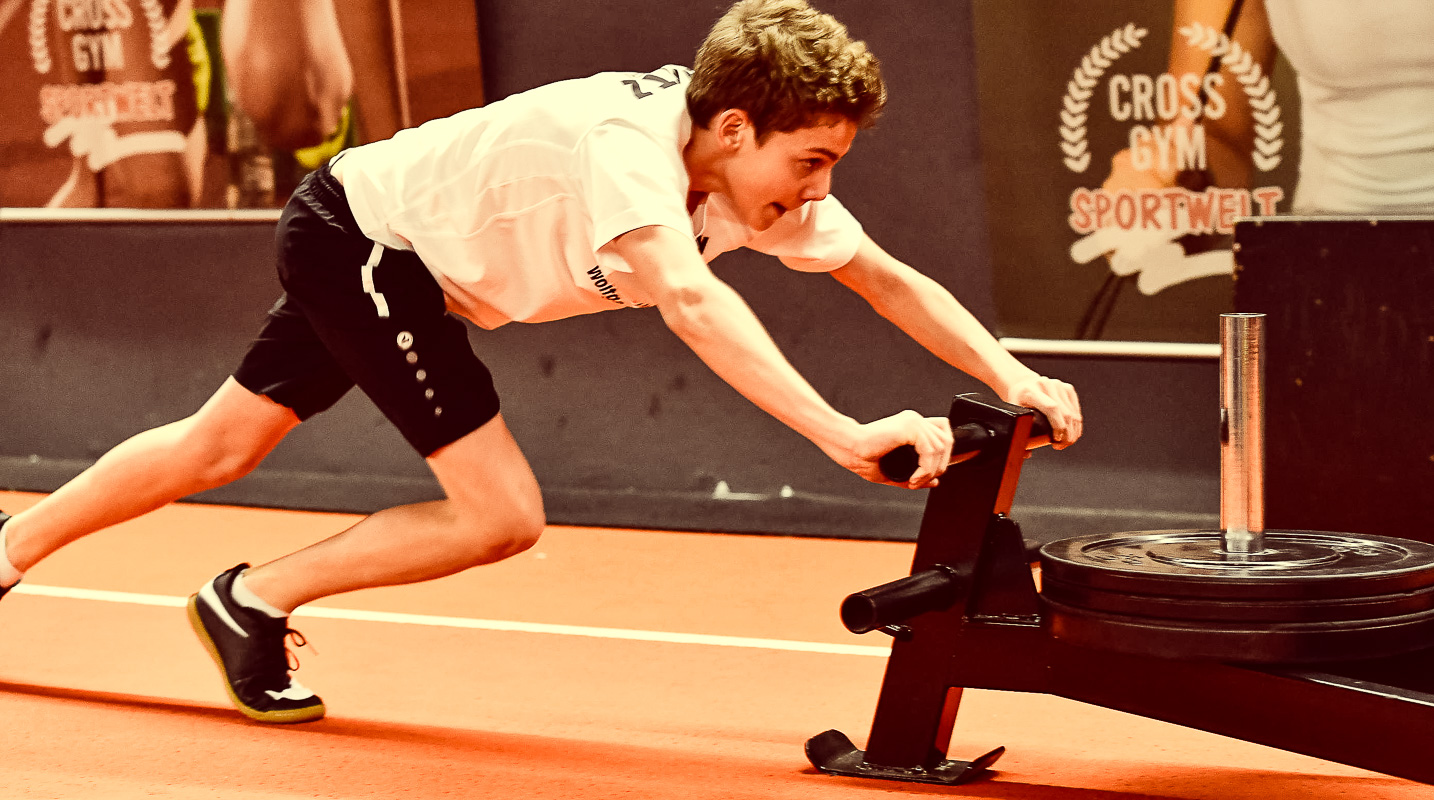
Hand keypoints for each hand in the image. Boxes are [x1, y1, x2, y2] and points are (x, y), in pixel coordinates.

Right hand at [835, 410, 953, 489]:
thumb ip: (916, 474)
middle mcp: (914, 420)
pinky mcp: (910, 427)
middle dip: (940, 465)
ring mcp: (913, 421)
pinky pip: (930, 450)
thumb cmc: (862, 456)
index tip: (933, 474)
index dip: (944, 455)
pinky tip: (912, 478)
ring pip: (941, 447)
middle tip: (921, 481)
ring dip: (931, 470)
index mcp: (911, 425)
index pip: (942, 433)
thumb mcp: (895, 470)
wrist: (847, 448)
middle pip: (947, 440)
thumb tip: (935, 482)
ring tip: (914, 481)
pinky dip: (925, 469)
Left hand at [1001, 375, 1082, 448]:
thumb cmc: (1017, 401)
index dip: (1058, 426)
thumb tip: (1026, 454)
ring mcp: (1058, 385)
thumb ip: (1016, 433)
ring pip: (1073, 413)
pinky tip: (1072, 433)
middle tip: (1061, 446)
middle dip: (1067, 434)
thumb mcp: (1012, 414)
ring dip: (1073, 431)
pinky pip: (1076, 409)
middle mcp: (1046, 385)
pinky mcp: (1067, 388)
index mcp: (1031, 391)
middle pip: (1065, 413)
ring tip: (1066, 442)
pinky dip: (1076, 424)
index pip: (1051, 408)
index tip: (1056, 440)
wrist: (1023, 384)